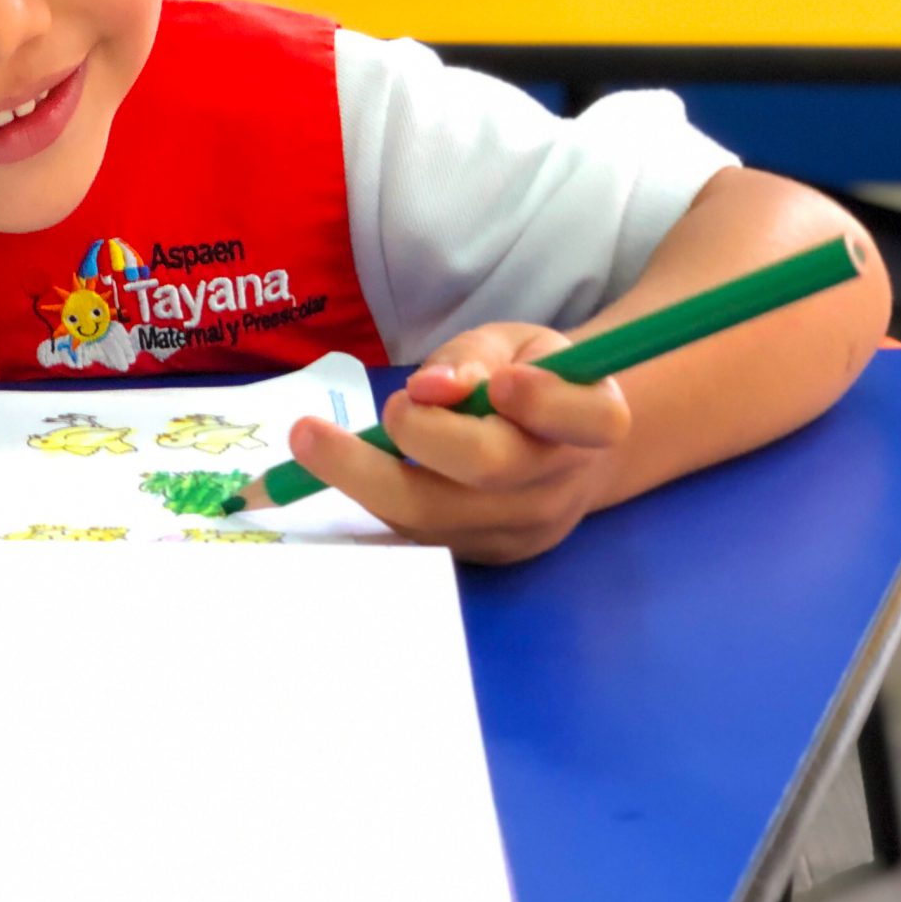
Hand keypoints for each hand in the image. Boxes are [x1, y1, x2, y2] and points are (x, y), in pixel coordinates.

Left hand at [285, 322, 630, 563]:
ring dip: (363, 474)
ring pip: (435, 514)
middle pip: (490, 470)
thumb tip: (432, 388)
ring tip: (309, 438)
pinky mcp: (481, 556)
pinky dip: (369, 496)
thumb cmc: (533, 381)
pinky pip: (416, 531)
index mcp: (591, 421)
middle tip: (386, 406)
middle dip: (423, 434)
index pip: (588, 420)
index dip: (547, 403)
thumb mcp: (515, 345)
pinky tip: (331, 468)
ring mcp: (521, 530)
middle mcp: (559, 483)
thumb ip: (475, 356)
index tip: (503, 382)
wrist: (561, 454)